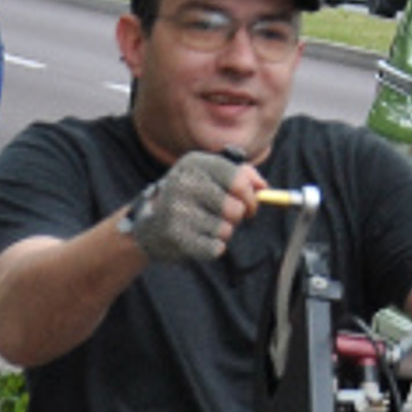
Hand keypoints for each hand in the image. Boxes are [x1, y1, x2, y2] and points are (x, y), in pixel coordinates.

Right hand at [121, 148, 248, 265]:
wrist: (147, 222)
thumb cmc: (188, 197)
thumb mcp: (209, 176)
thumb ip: (241, 174)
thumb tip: (263, 187)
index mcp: (195, 162)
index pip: (239, 181)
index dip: (251, 197)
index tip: (250, 205)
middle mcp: (183, 182)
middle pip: (235, 209)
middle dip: (236, 217)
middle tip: (223, 217)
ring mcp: (176, 209)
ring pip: (225, 230)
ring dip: (221, 233)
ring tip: (202, 226)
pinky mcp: (174, 235)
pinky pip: (214, 248)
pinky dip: (211, 248)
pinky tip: (196, 239)